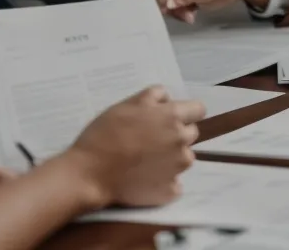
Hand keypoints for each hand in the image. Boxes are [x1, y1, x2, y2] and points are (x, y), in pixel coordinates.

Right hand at [56, 86, 205, 207]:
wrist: (90, 173)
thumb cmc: (104, 134)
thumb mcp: (125, 105)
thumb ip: (151, 98)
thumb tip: (167, 99)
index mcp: (172, 117)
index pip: (198, 109)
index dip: (185, 112)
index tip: (170, 117)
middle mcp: (181, 142)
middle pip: (191, 134)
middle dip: (175, 134)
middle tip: (150, 139)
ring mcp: (178, 168)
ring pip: (182, 158)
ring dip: (170, 158)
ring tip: (144, 161)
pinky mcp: (170, 190)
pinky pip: (173, 183)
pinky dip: (162, 181)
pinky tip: (143, 179)